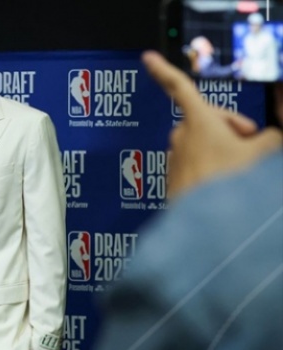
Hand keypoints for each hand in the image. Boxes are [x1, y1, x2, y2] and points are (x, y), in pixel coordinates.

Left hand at [141, 51, 281, 199]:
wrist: (207, 224)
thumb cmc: (230, 182)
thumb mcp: (261, 153)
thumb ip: (269, 139)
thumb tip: (269, 139)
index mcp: (198, 120)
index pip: (180, 87)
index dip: (163, 70)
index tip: (147, 58)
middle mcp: (180, 136)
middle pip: (205, 119)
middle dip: (228, 126)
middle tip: (251, 141)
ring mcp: (175, 157)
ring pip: (201, 144)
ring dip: (219, 149)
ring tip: (240, 168)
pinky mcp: (173, 178)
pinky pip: (194, 165)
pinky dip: (209, 168)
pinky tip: (224, 185)